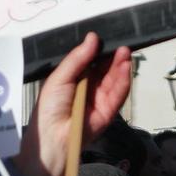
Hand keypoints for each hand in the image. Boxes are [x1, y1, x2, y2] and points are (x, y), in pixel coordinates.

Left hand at [14, 32, 132, 175]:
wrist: (52, 137)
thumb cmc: (49, 107)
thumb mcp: (60, 77)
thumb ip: (77, 59)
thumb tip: (92, 38)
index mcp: (72, 80)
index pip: (90, 63)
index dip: (99, 52)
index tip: (108, 39)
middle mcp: (87, 89)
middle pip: (104, 71)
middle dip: (113, 58)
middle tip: (121, 45)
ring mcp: (98, 101)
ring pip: (114, 81)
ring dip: (121, 67)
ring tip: (126, 53)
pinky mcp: (108, 112)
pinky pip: (118, 95)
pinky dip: (123, 82)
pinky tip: (125, 68)